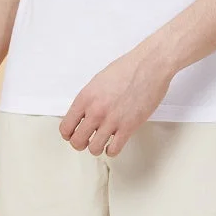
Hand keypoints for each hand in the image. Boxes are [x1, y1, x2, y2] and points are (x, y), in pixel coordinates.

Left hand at [59, 46, 173, 157]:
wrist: (149, 65)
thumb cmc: (127, 68)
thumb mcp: (99, 80)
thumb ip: (89, 99)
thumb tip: (84, 114)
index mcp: (86, 97)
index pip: (66, 127)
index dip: (68, 134)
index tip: (72, 134)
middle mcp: (96, 110)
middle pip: (77, 141)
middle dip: (80, 143)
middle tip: (86, 140)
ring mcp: (112, 120)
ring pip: (94, 149)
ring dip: (96, 147)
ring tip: (101, 141)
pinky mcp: (128, 127)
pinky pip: (113, 150)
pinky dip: (111, 150)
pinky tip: (113, 143)